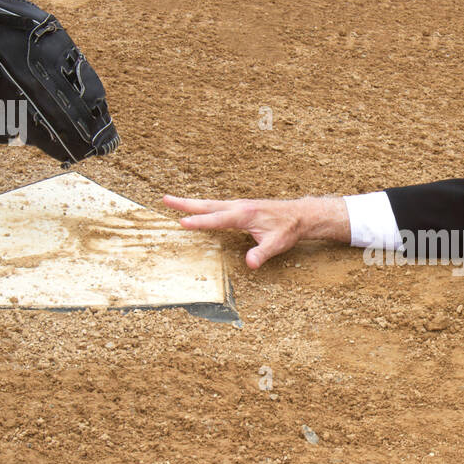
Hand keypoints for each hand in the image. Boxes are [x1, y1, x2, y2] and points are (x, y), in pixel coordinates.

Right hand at [160, 195, 348, 269]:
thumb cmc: (288, 229)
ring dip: (190, 202)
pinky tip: (195, 208)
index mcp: (244, 214)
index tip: (182, 222)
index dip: (199, 222)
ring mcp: (238, 205)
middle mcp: (238, 207)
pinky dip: (202, 205)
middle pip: (207, 205)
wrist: (299, 215)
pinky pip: (216, 205)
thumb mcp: (277, 244)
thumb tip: (250, 264)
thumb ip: (262, 253)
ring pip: (209, 203)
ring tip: (171, 200)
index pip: (216, 219)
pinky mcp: (239, 207)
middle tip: (164, 199)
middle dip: (185, 203)